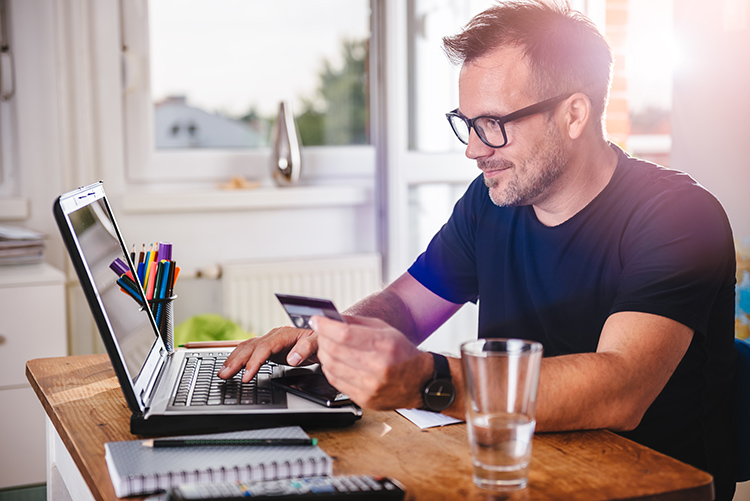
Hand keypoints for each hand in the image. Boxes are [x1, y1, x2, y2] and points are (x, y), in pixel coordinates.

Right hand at [218, 326, 318, 382]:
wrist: (324, 334)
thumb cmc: (321, 338)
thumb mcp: (319, 342)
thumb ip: (307, 348)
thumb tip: (292, 359)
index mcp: (284, 334)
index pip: (264, 348)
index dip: (254, 362)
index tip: (246, 376)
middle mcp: (274, 336)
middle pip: (251, 347)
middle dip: (236, 361)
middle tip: (224, 375)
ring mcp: (270, 341)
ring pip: (247, 347)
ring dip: (233, 359)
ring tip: (222, 372)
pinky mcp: (269, 347)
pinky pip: (250, 351)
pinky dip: (239, 358)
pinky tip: (232, 366)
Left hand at [312, 314, 432, 409]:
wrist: (421, 382)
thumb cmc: (403, 354)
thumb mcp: (385, 330)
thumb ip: (357, 323)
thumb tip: (331, 319)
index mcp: (384, 345)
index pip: (344, 334)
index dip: (325, 326)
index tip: (317, 320)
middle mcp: (378, 366)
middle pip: (335, 351)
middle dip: (322, 339)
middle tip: (321, 333)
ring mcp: (370, 386)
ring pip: (332, 367)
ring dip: (324, 354)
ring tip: (328, 347)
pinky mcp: (365, 399)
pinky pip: (336, 382)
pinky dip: (330, 370)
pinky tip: (335, 363)